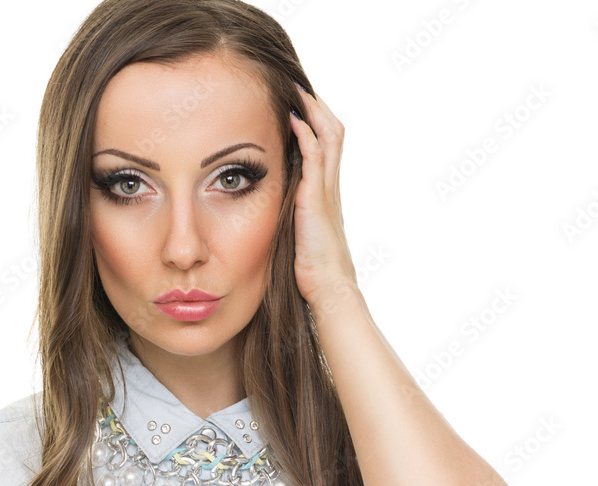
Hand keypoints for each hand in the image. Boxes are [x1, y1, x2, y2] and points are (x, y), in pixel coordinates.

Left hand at [288, 81, 357, 305]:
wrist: (327, 288)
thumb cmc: (310, 269)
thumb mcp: (297, 233)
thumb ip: (289, 214)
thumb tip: (264, 205)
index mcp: (326, 193)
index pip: (326, 145)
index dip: (316, 122)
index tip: (297, 103)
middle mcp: (330, 186)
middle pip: (332, 132)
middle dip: (316, 107)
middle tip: (297, 86)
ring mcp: (327, 191)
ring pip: (329, 137)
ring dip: (313, 111)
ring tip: (296, 91)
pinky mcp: (317, 199)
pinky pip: (315, 157)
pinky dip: (306, 134)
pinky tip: (293, 119)